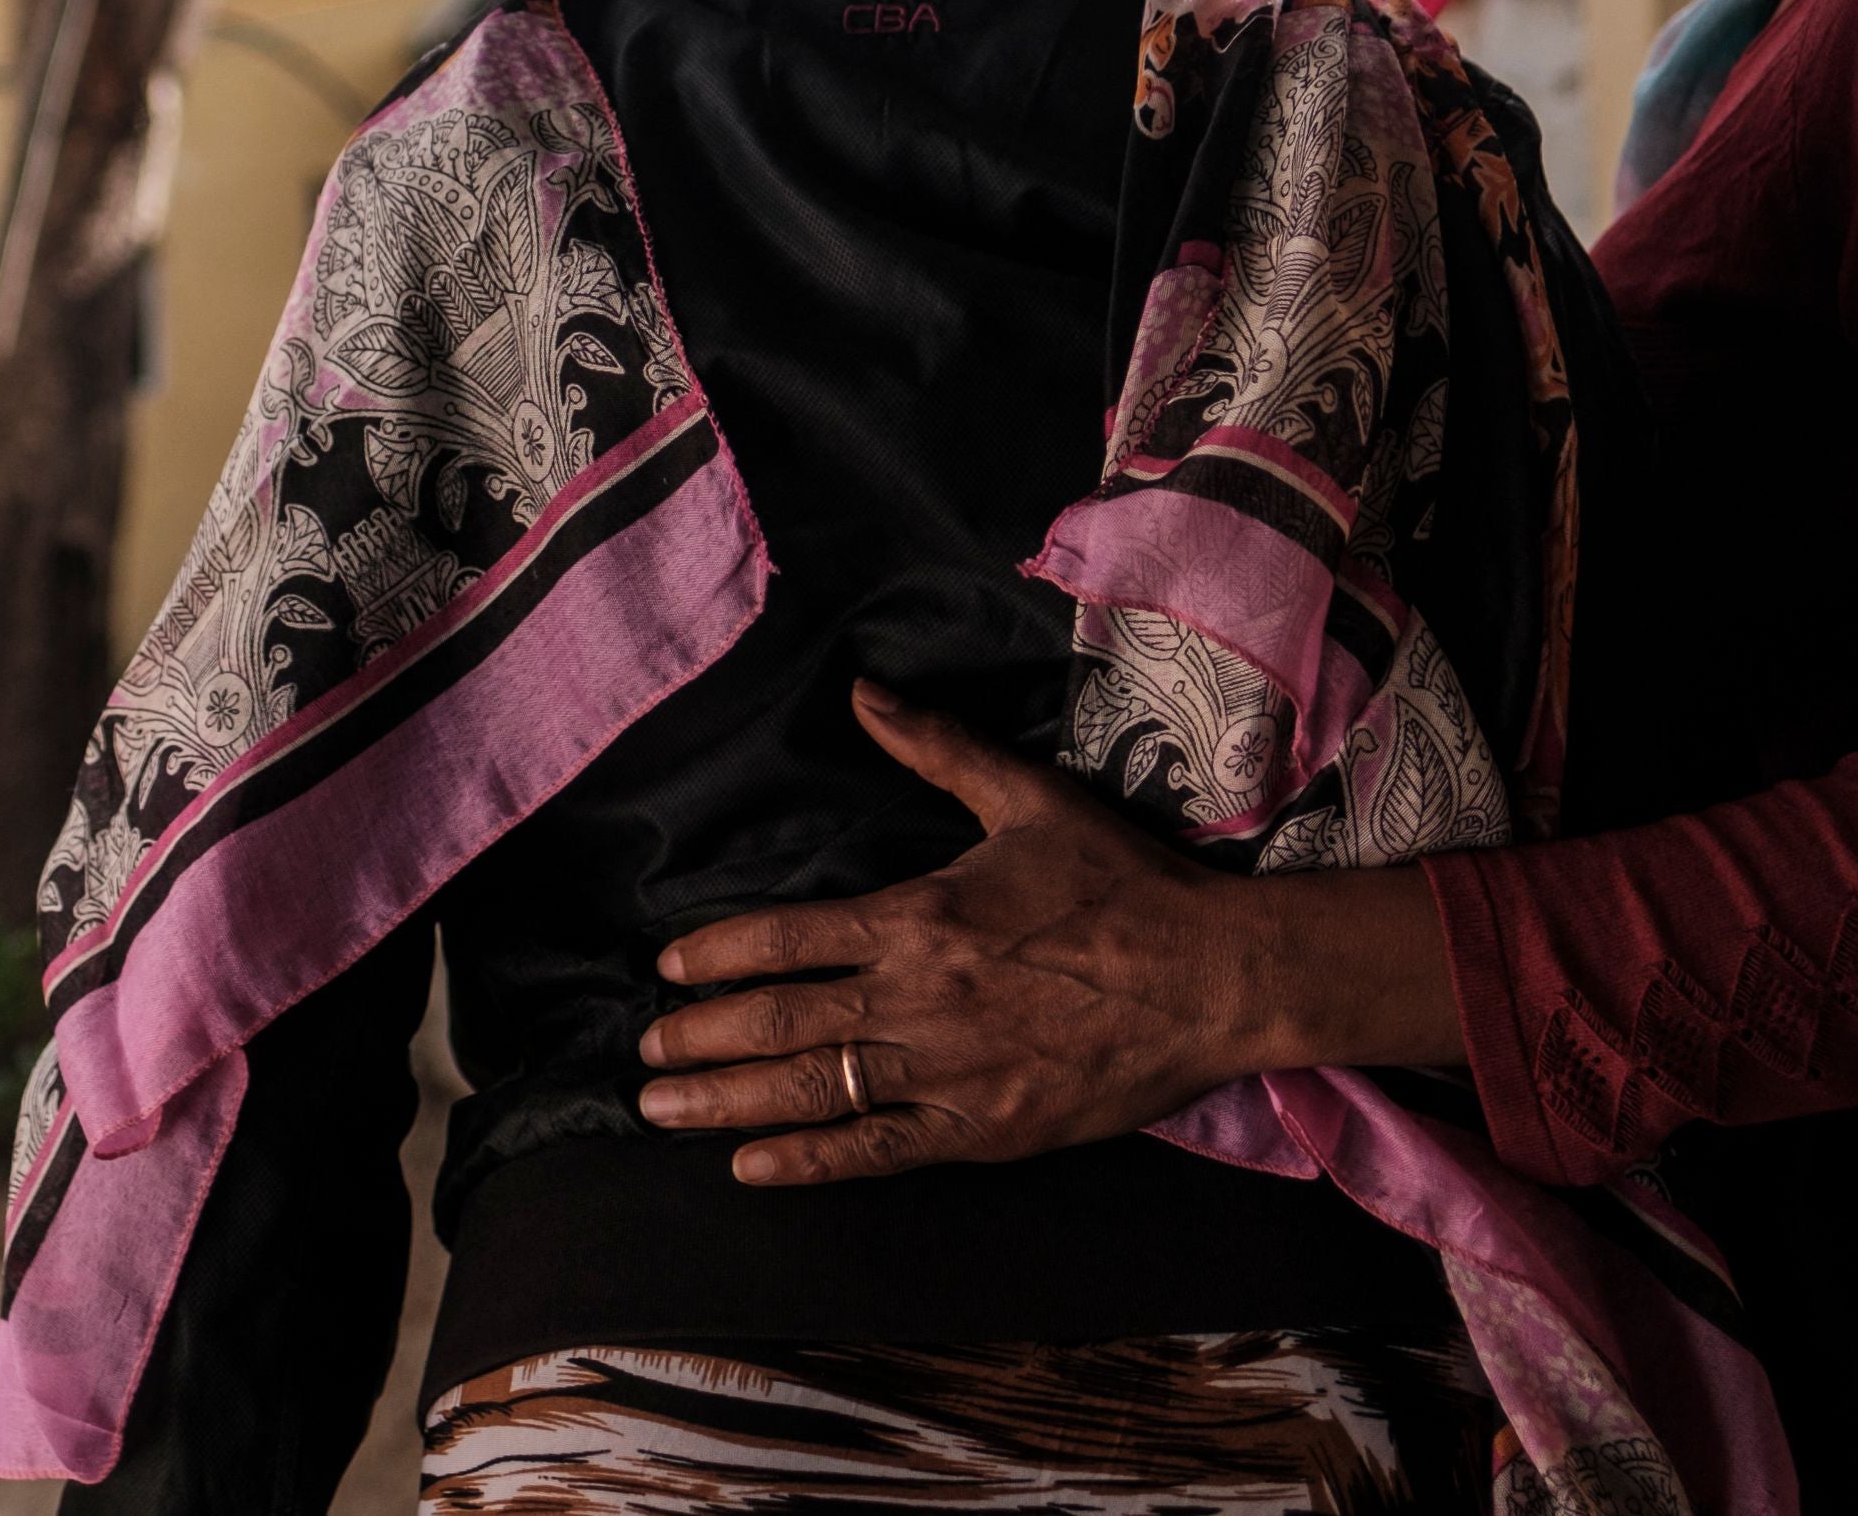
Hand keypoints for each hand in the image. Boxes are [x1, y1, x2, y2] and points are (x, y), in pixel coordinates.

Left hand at [633, 682, 1459, 1185]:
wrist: (1214, 977)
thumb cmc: (1122, 884)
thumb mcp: (1028, 799)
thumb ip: (936, 749)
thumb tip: (862, 690)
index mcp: (921, 918)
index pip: (790, 938)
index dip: (720, 954)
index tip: (669, 968)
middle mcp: (920, 1000)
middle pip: (783, 1022)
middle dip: (701, 1040)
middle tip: (643, 1058)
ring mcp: (950, 1074)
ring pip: (815, 1091)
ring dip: (730, 1103)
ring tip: (664, 1111)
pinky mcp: (987, 1132)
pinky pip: (879, 1151)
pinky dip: (811, 1162)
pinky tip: (753, 1169)